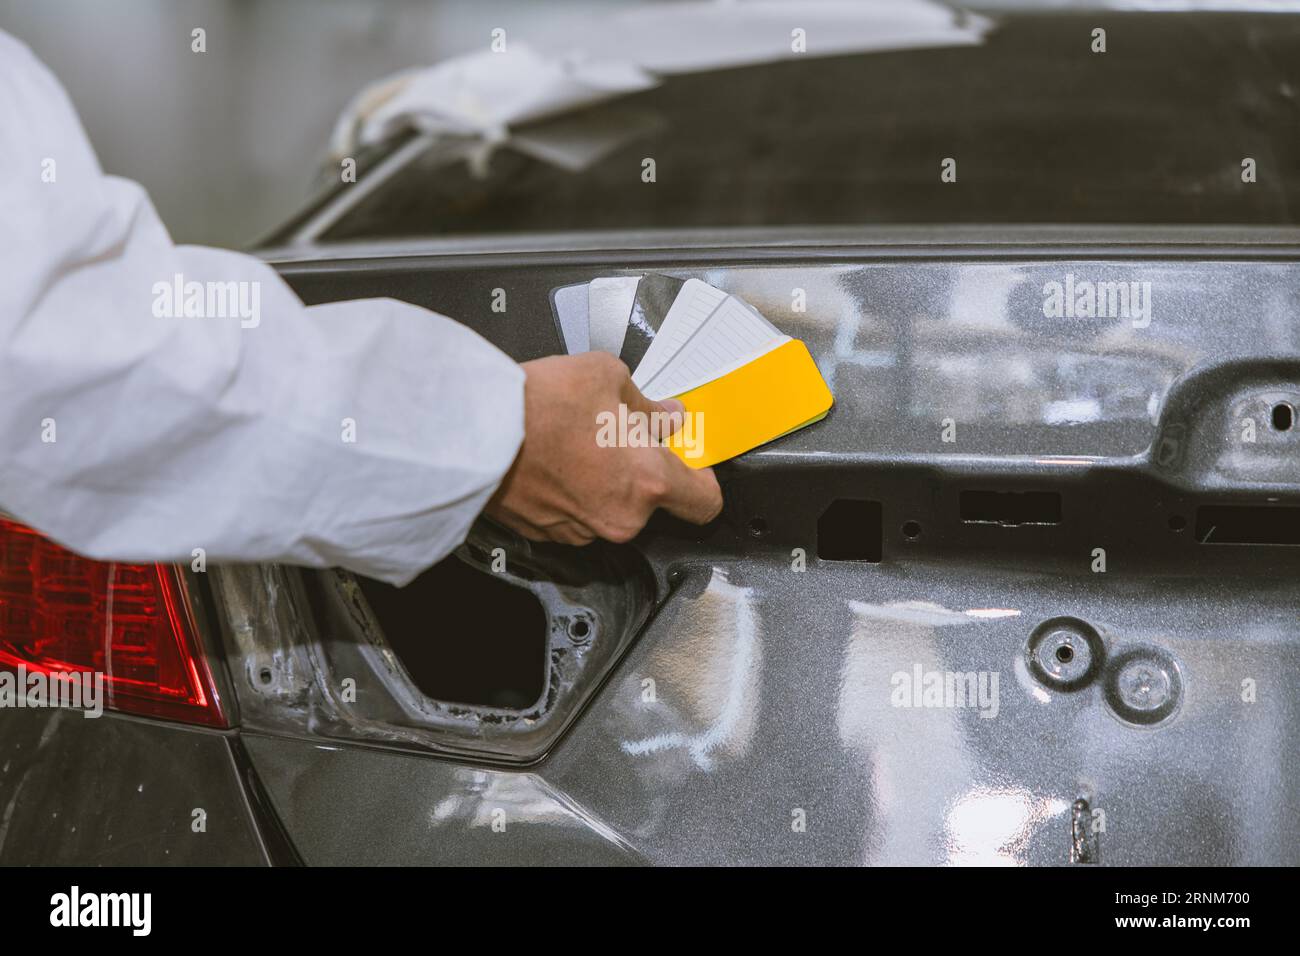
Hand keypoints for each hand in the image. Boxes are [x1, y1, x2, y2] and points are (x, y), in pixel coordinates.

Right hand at [486, 352, 722, 545]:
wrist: (473, 430)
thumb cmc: (538, 403)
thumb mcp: (608, 377)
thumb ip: (648, 404)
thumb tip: (665, 416)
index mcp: (648, 481)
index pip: (704, 501)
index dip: (701, 478)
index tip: (689, 461)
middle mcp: (620, 517)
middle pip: (652, 501)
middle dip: (640, 469)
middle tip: (616, 433)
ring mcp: (582, 531)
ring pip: (611, 508)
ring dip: (603, 482)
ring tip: (576, 443)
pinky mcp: (549, 535)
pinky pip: (576, 515)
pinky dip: (572, 493)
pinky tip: (553, 459)